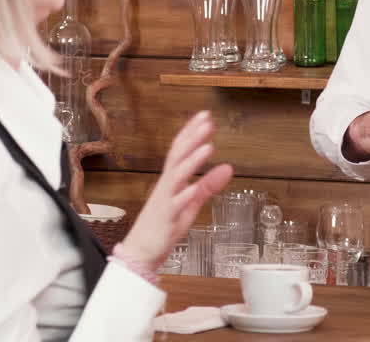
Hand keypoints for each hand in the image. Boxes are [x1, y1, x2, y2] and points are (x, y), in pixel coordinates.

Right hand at [120, 111, 233, 271]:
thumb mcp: (191, 202)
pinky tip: (193, 188)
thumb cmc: (164, 225)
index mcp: (171, 180)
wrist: (140, 253)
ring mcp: (164, 201)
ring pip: (176, 176)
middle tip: (206, 121)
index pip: (180, 150)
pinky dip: (184, 195)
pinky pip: (174, 206)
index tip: (205, 116)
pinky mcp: (165, 219)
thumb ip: (208, 184)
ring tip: (207, 147)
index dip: (191, 132)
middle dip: (192, 138)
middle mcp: (166, 186)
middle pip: (177, 157)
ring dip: (191, 161)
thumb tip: (229, 167)